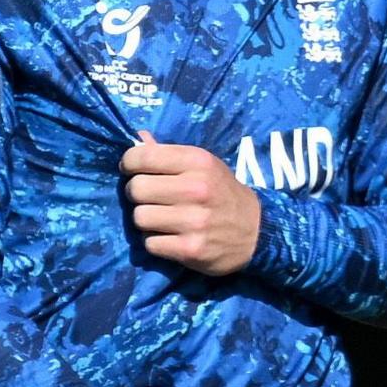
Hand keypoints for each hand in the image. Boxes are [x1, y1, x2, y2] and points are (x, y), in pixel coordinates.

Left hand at [120, 131, 260, 275]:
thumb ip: (168, 153)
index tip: (133, 169)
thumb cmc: (221, 192)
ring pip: (139, 218)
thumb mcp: (202, 165)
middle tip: (150, 197)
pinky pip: (150, 243)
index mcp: (198, 162)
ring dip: (146, 220)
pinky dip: (155, 242)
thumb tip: (138, 136)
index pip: (143, 157)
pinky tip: (170, 237)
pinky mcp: (191, 249)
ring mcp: (194, 221)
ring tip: (161, 218)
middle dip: (137, 193)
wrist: (256, 232)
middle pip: (136, 189)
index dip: (129, 163)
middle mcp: (196, 189)